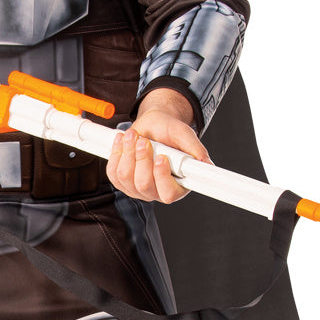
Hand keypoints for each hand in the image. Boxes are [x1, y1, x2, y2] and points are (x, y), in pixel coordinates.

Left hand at [106, 87, 210, 203]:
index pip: (169, 193)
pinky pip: (113, 172)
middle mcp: (157, 191)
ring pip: (126, 177)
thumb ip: (195, 149)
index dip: (162, 176)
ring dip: (128, 152)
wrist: (153, 126)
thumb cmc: (170, 133)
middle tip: (144, 141)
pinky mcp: (122, 181)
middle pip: (144, 184)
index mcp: (177, 185)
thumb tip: (206, 164)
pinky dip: (116, 153)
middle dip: (142, 159)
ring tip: (134, 136)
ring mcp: (137, 188)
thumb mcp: (185, 135)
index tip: (161, 157)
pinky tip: (124, 141)